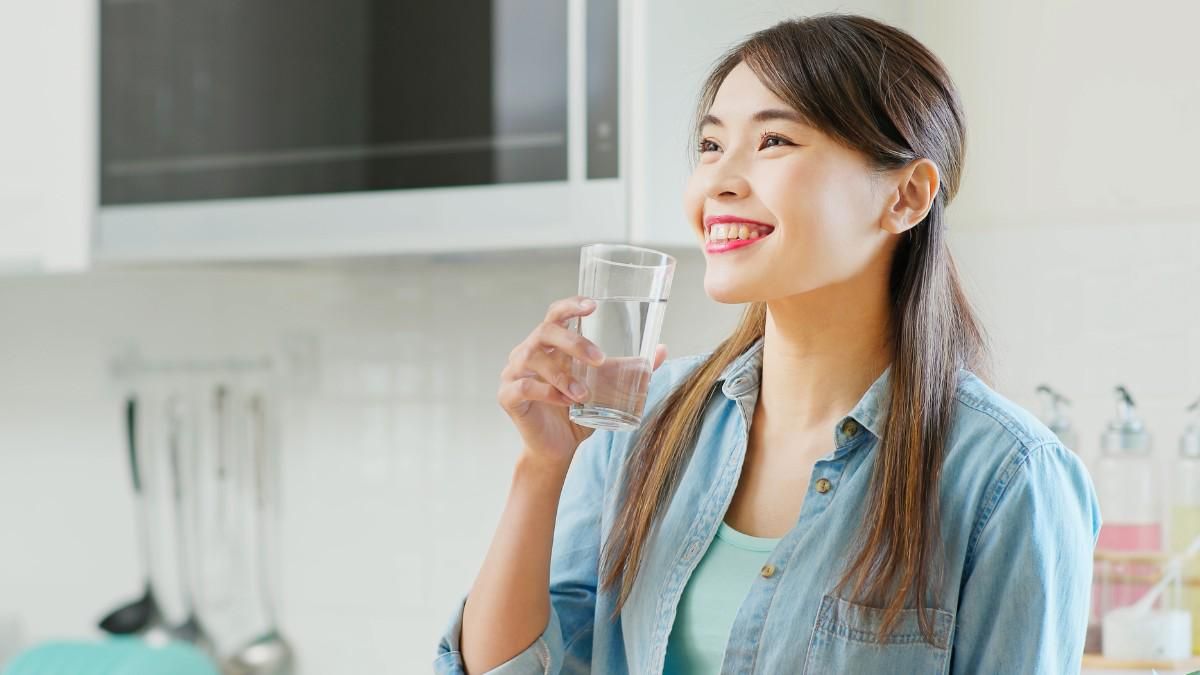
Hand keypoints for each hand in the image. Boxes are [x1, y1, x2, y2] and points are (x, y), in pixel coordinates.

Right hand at [497, 295, 667, 467]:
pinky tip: (565, 403)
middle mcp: (528, 351)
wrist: (558, 448)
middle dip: (574, 341)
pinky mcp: (508, 396)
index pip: (556, 314)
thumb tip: (662, 349)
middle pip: (545, 331)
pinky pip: (524, 388)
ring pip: (533, 358)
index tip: (593, 305)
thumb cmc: (578, 411)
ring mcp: (514, 372)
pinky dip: (546, 393)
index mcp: (549, 343)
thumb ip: (629, 369)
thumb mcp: (606, 387)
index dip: (571, 305)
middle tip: (600, 359)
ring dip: (563, 374)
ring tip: (584, 394)